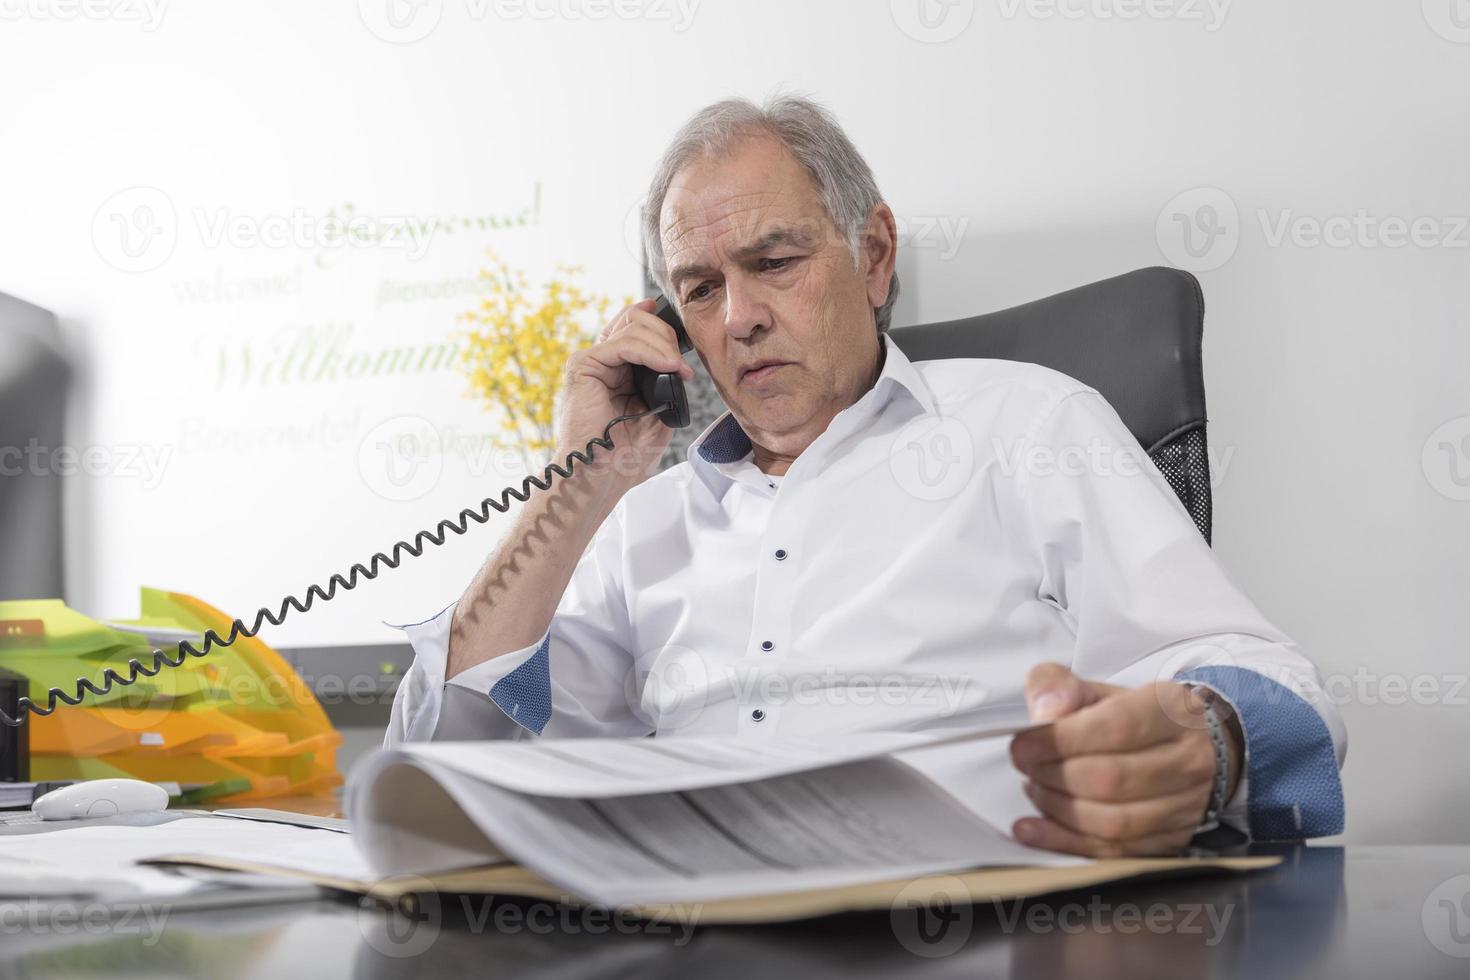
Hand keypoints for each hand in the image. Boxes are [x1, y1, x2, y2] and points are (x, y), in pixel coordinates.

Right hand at [555, 298, 695, 490]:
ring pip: (632, 326)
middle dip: (667, 336)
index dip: (660, 325)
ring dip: (663, 344)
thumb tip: (678, 364)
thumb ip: (666, 385)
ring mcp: (592, 361)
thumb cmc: (626, 455)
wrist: (604, 475)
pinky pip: (622, 343)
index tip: (684, 339)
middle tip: (682, 366)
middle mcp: (604, 361)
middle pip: (636, 319)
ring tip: (677, 369)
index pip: (637, 327)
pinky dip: (650, 351)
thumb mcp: (659, 414)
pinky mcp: (583, 366)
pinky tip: (667, 366)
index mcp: (618, 369)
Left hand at [1007, 662, 1242, 856]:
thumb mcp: (1100, 689)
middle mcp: (1188, 760)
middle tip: (1026, 765)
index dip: (1061, 740)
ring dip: (1058, 808)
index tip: (1024, 745)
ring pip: (1113, 821)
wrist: (1195, 747)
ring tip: (1035, 788)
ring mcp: (1185, 806)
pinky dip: (1063, 842)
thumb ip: (1061, 687)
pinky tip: (1033, 830)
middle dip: (1053, 774)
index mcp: (1172, 711)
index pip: (1116, 728)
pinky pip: (1113, 852)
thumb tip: (1043, 711)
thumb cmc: (1139, 718)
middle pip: (1111, 778)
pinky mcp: (1171, 840)